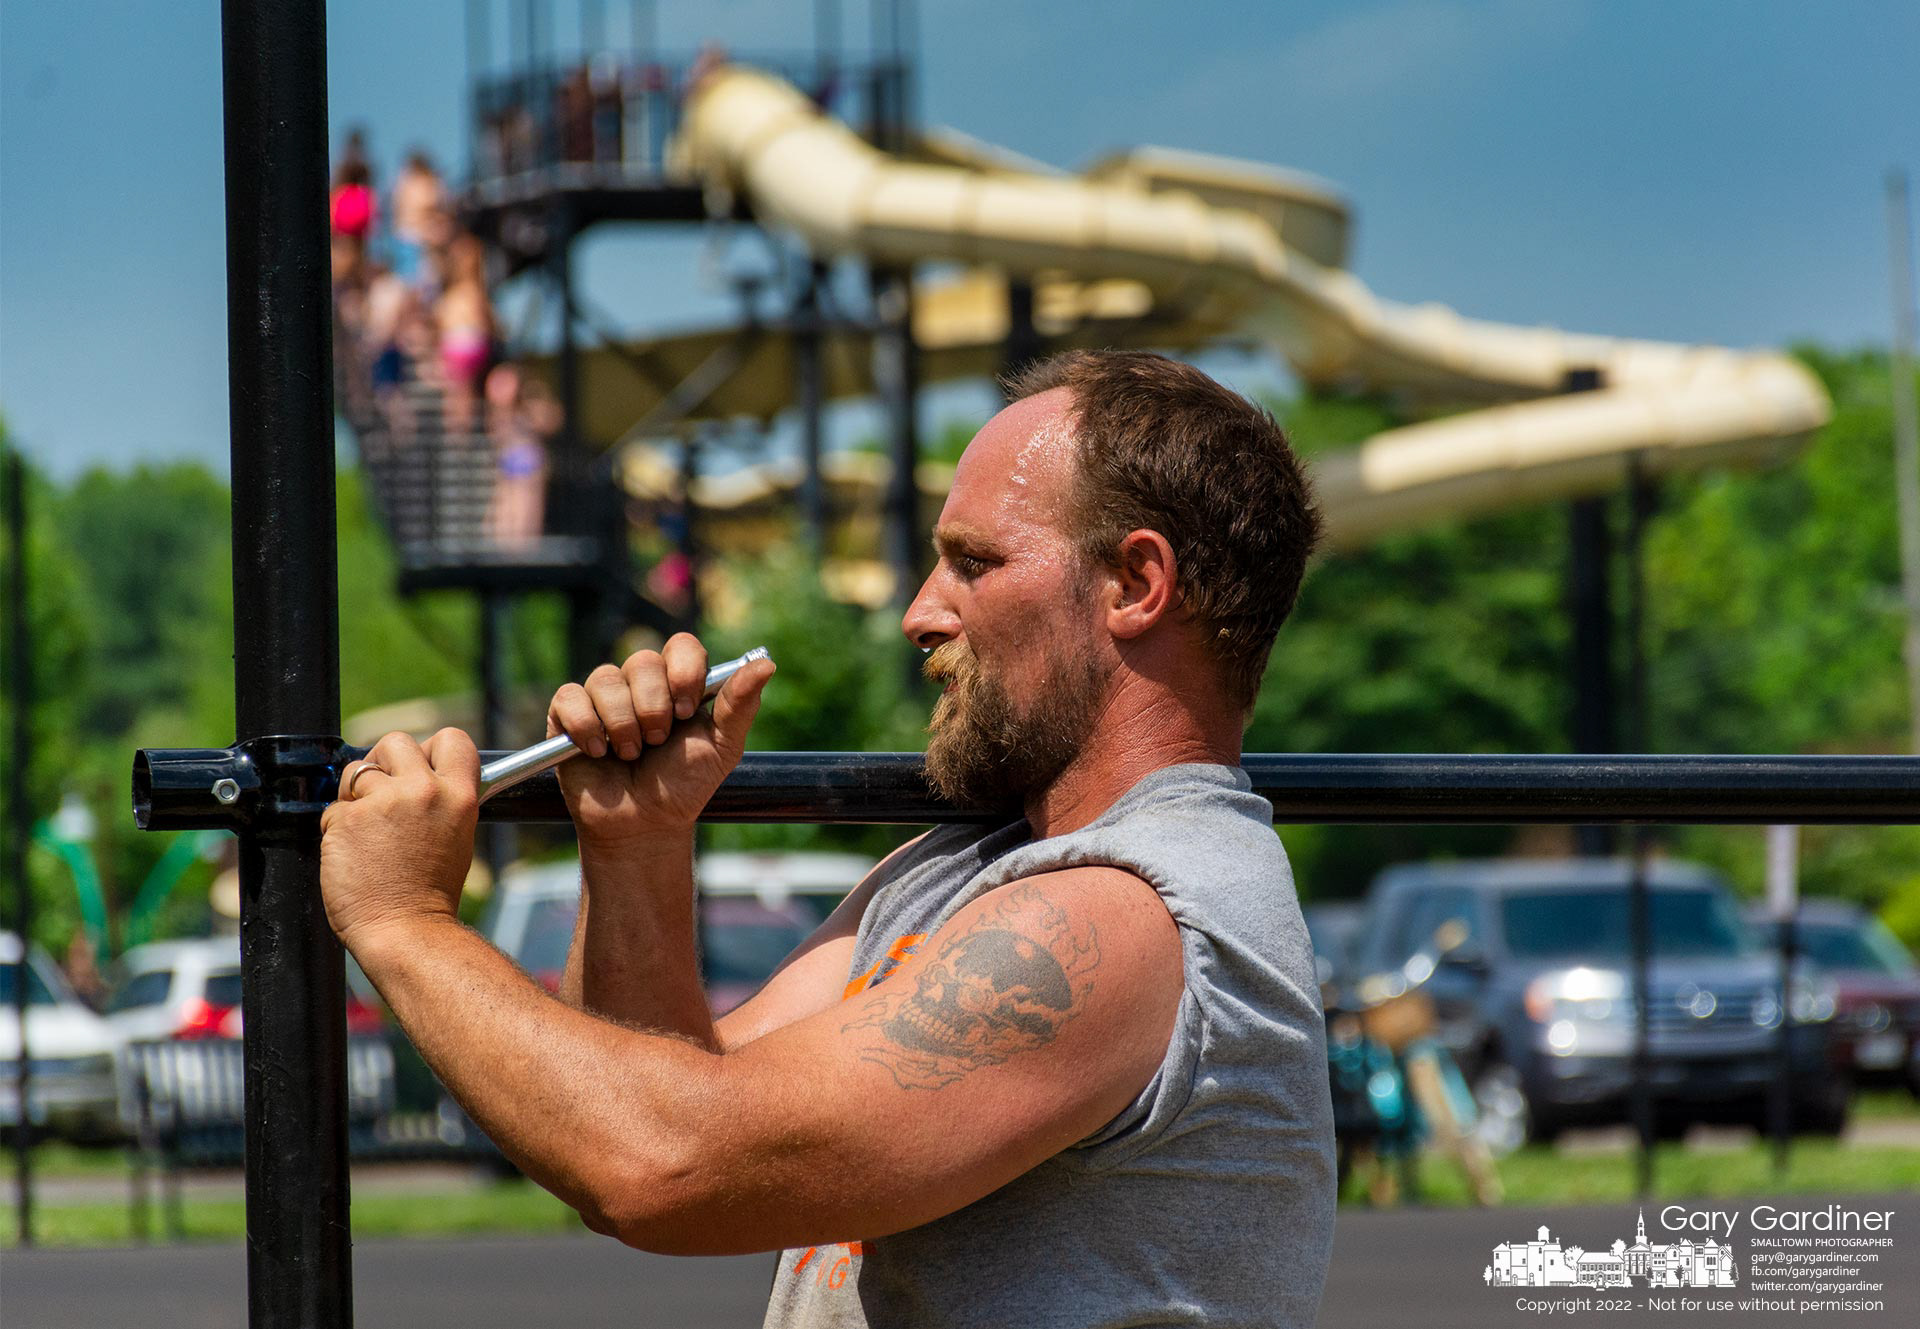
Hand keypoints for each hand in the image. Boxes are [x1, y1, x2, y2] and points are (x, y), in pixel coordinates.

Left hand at [320, 728, 479, 953]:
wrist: (405, 930)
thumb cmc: (429, 892)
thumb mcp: (456, 835)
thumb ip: (439, 799)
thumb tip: (412, 775)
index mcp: (459, 796)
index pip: (451, 738)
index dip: (429, 748)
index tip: (418, 765)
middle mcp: (424, 791)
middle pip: (396, 742)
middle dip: (382, 763)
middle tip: (381, 794)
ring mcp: (383, 803)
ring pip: (355, 770)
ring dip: (354, 794)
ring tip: (366, 830)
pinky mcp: (347, 819)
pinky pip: (333, 808)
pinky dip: (337, 828)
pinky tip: (352, 853)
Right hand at [546, 632, 774, 843]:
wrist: (644, 824)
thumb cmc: (684, 783)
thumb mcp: (722, 746)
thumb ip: (741, 704)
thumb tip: (766, 663)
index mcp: (680, 681)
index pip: (682, 646)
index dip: (683, 672)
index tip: (685, 710)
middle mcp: (641, 681)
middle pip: (642, 661)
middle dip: (653, 709)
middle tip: (657, 743)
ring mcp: (603, 695)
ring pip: (605, 679)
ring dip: (622, 725)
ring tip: (630, 754)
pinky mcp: (568, 713)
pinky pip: (570, 697)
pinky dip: (587, 728)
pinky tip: (598, 751)